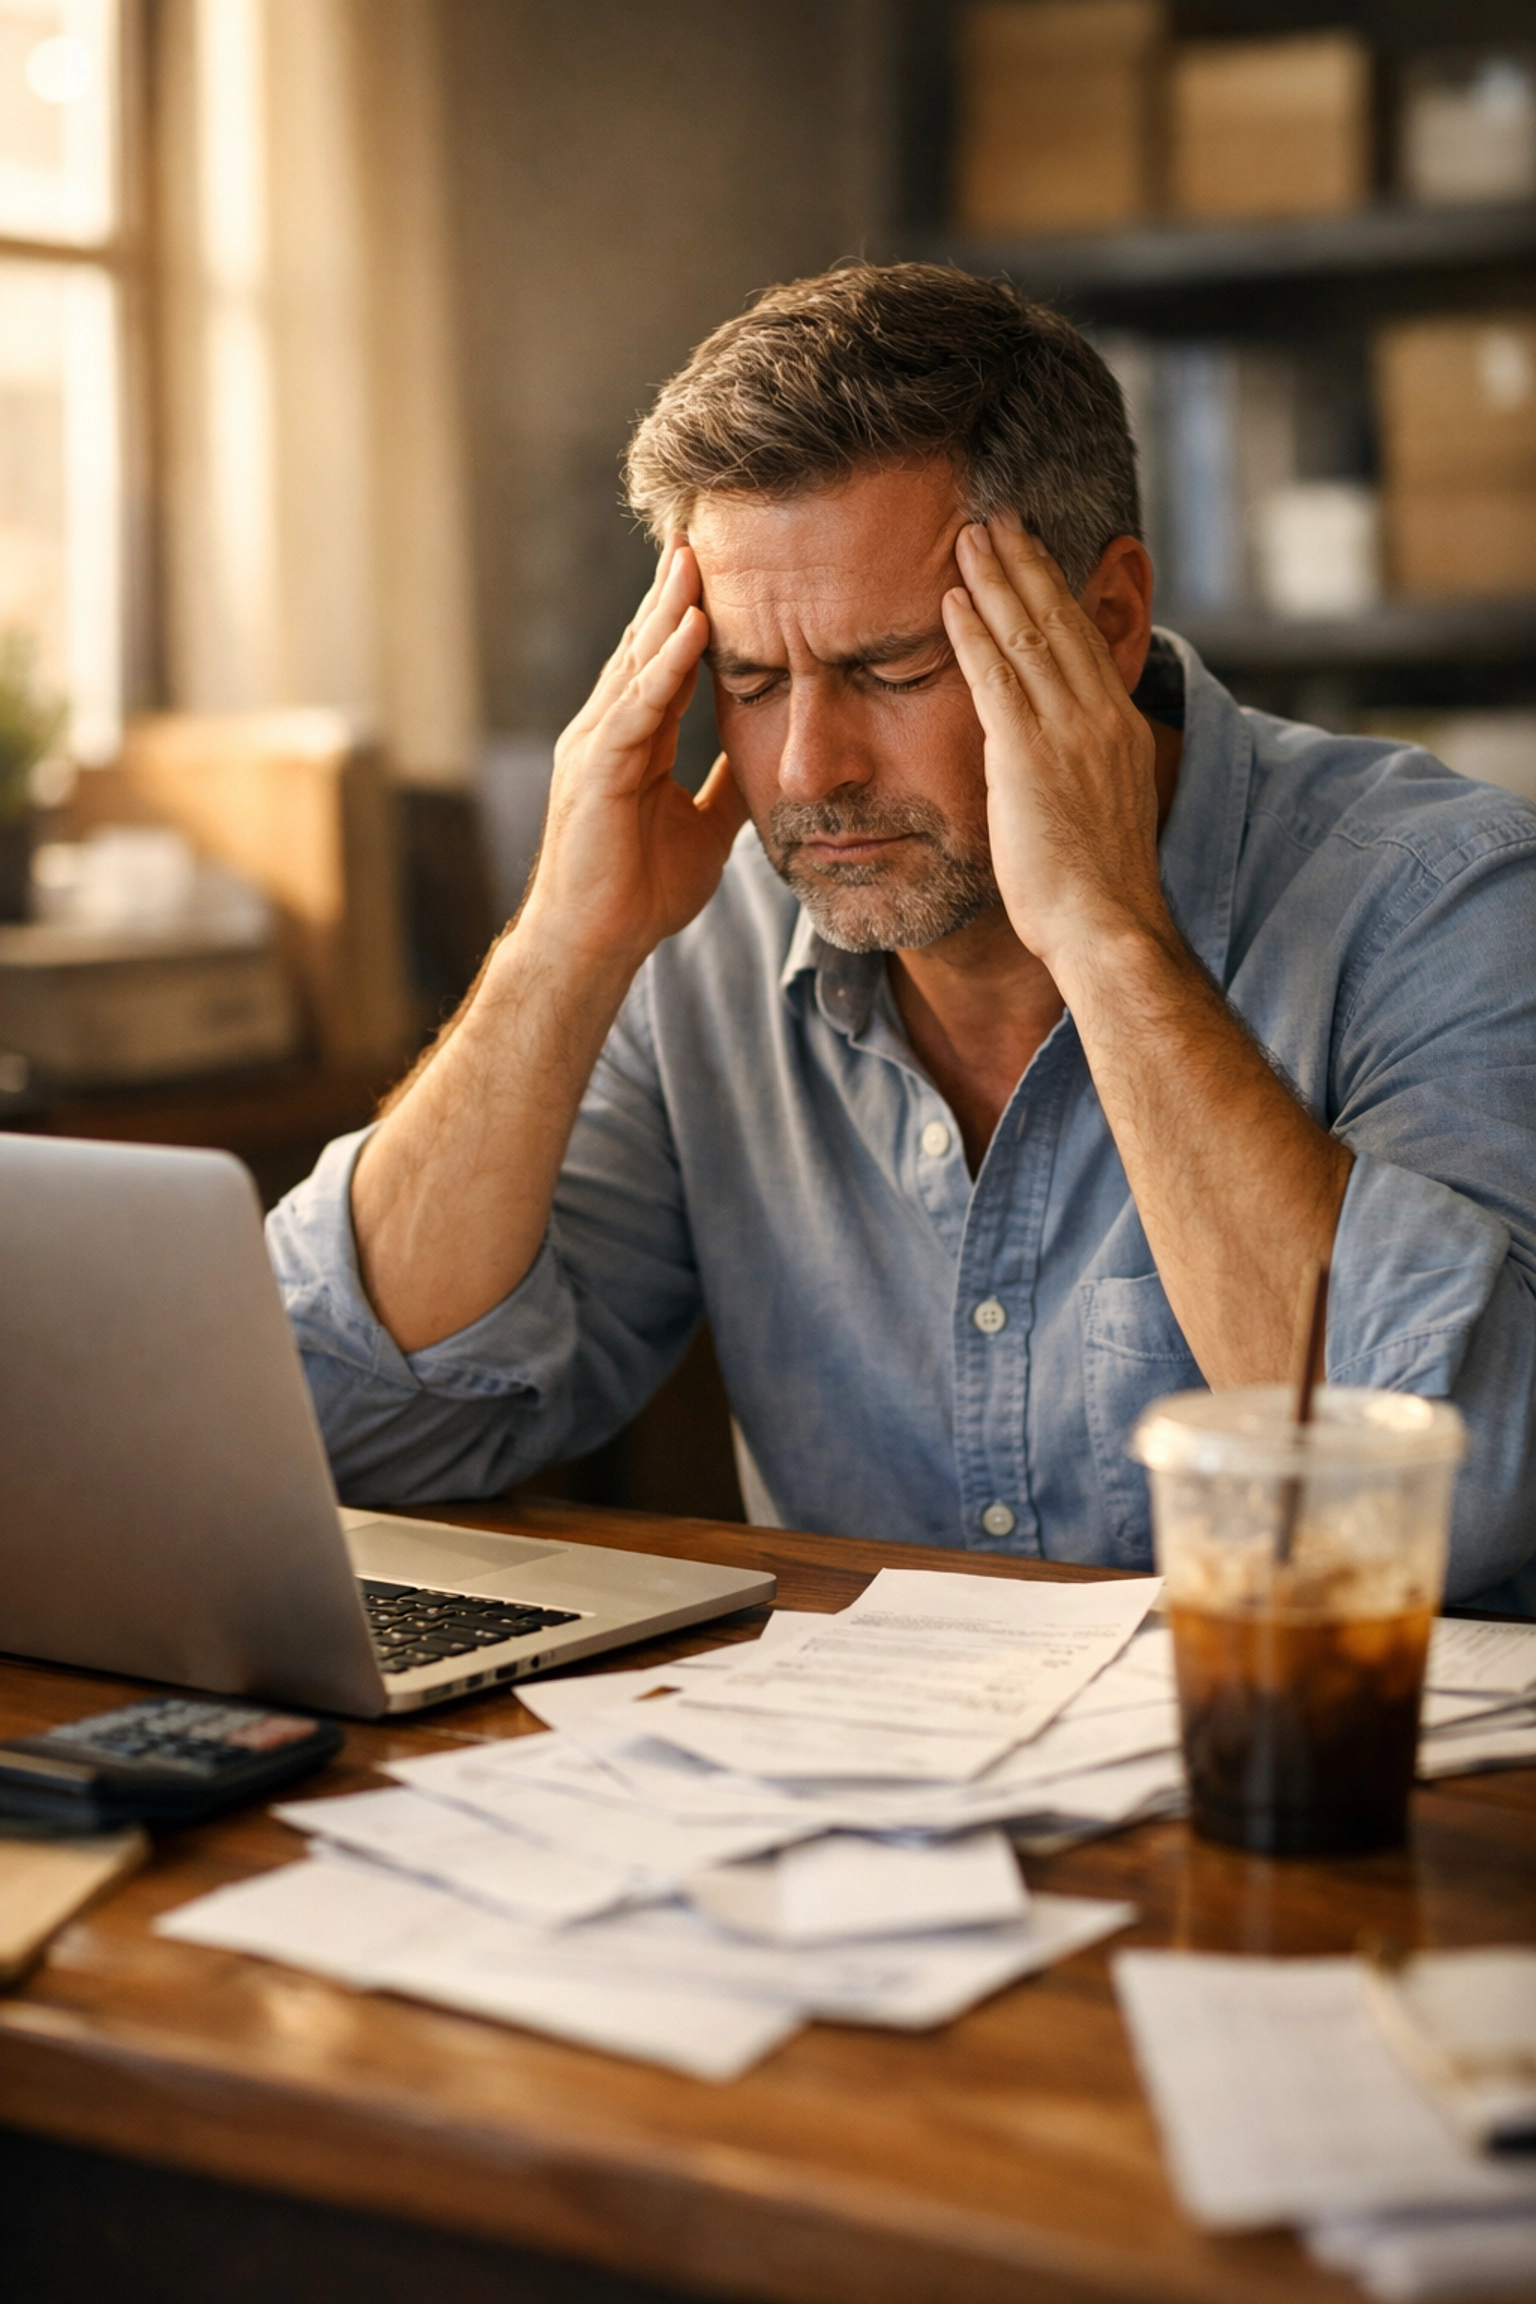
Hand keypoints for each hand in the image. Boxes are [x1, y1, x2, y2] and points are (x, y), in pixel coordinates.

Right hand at [521, 542, 748, 975]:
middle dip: (674, 589)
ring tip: (697, 553)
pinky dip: (667, 663)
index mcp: (634, 741)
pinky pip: (638, 704)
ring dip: (670, 607)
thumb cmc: (640, 894)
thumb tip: (765, 763)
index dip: (691, 615)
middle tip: (703, 528)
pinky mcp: (598, 769)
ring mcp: (596, 745)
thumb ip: (727, 789)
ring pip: (638, 661)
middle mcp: (608, 730)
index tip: (721, 567)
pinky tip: (693, 625)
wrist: (597, 946)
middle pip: (646, 645)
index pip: (666, 662)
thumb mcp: (705, 830)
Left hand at [942, 522, 1168, 982]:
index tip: (1034, 556)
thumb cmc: (1095, 896)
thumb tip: (1054, 769)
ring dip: (996, 580)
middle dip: (1028, 564)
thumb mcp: (1098, 816)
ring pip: (1029, 635)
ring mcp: (1068, 733)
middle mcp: (1102, 718)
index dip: (1057, 594)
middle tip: (998, 518)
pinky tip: (951, 601)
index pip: (1085, 643)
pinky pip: (996, 677)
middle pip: (1061, 621)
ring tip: (968, 536)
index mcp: (1121, 730)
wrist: (1107, 928)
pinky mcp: (1029, 756)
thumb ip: (1078, 775)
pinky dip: (974, 632)